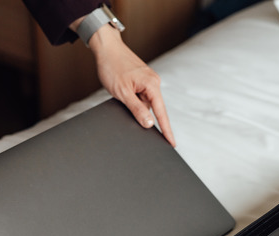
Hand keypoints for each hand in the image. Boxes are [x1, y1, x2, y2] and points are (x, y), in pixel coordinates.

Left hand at [81, 24, 175, 146]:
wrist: (106, 49)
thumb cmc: (112, 67)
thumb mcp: (123, 93)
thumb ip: (137, 109)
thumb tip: (149, 123)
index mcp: (152, 85)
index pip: (161, 113)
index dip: (166, 130)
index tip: (171, 143)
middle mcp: (153, 82)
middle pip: (153, 108)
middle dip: (142, 115)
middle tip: (127, 105)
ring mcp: (148, 81)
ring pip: (144, 103)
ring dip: (134, 105)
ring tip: (119, 91)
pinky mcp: (141, 80)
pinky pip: (140, 96)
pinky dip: (132, 100)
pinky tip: (123, 93)